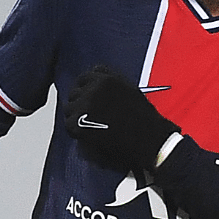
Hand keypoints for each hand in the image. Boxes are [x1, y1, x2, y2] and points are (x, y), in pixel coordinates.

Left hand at [65, 65, 179, 170]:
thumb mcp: (129, 91)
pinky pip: (68, 124)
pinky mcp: (79, 123)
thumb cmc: (144, 119)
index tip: (87, 98)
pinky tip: (89, 135)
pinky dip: (76, 130)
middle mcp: (93, 89)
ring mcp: (85, 105)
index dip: (85, 89)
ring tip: (90, 126)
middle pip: (74, 92)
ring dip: (76, 116)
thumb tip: (95, 85)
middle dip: (79, 103)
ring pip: (69, 108)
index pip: (84, 78)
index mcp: (106, 79)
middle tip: (89, 117)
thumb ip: (111, 85)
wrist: (149, 140)